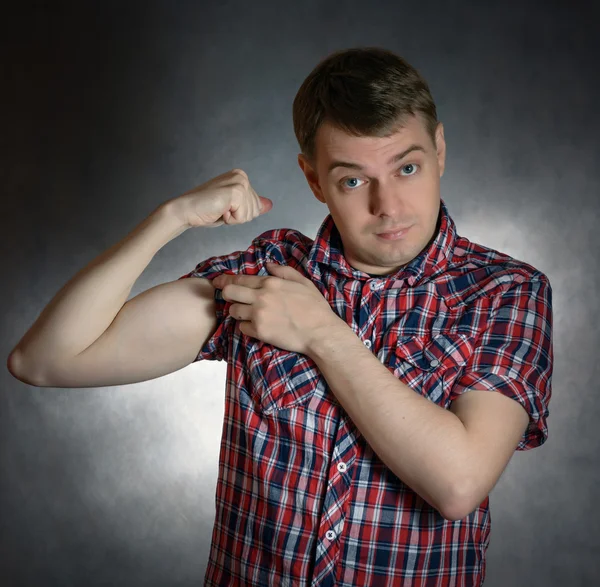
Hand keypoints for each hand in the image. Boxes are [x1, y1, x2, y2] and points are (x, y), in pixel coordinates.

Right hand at [163, 168, 272, 227]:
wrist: (187, 210)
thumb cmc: (207, 210)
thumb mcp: (234, 208)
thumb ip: (251, 205)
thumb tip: (269, 205)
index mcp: (241, 178)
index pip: (256, 206)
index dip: (240, 213)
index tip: (224, 208)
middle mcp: (242, 176)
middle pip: (255, 210)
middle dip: (239, 216)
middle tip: (221, 209)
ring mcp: (239, 182)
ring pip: (250, 214)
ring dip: (234, 218)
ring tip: (219, 209)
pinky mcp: (236, 191)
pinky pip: (243, 216)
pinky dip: (231, 219)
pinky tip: (219, 211)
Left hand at [211, 262, 342, 354]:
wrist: (320, 332)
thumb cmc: (315, 307)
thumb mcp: (303, 282)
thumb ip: (284, 271)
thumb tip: (268, 264)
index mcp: (270, 283)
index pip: (240, 279)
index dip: (225, 280)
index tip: (217, 282)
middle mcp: (261, 297)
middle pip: (229, 293)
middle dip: (226, 294)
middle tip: (230, 298)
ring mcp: (258, 315)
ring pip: (233, 311)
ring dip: (238, 312)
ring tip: (248, 314)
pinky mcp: (259, 332)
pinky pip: (242, 328)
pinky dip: (246, 327)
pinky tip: (257, 326)